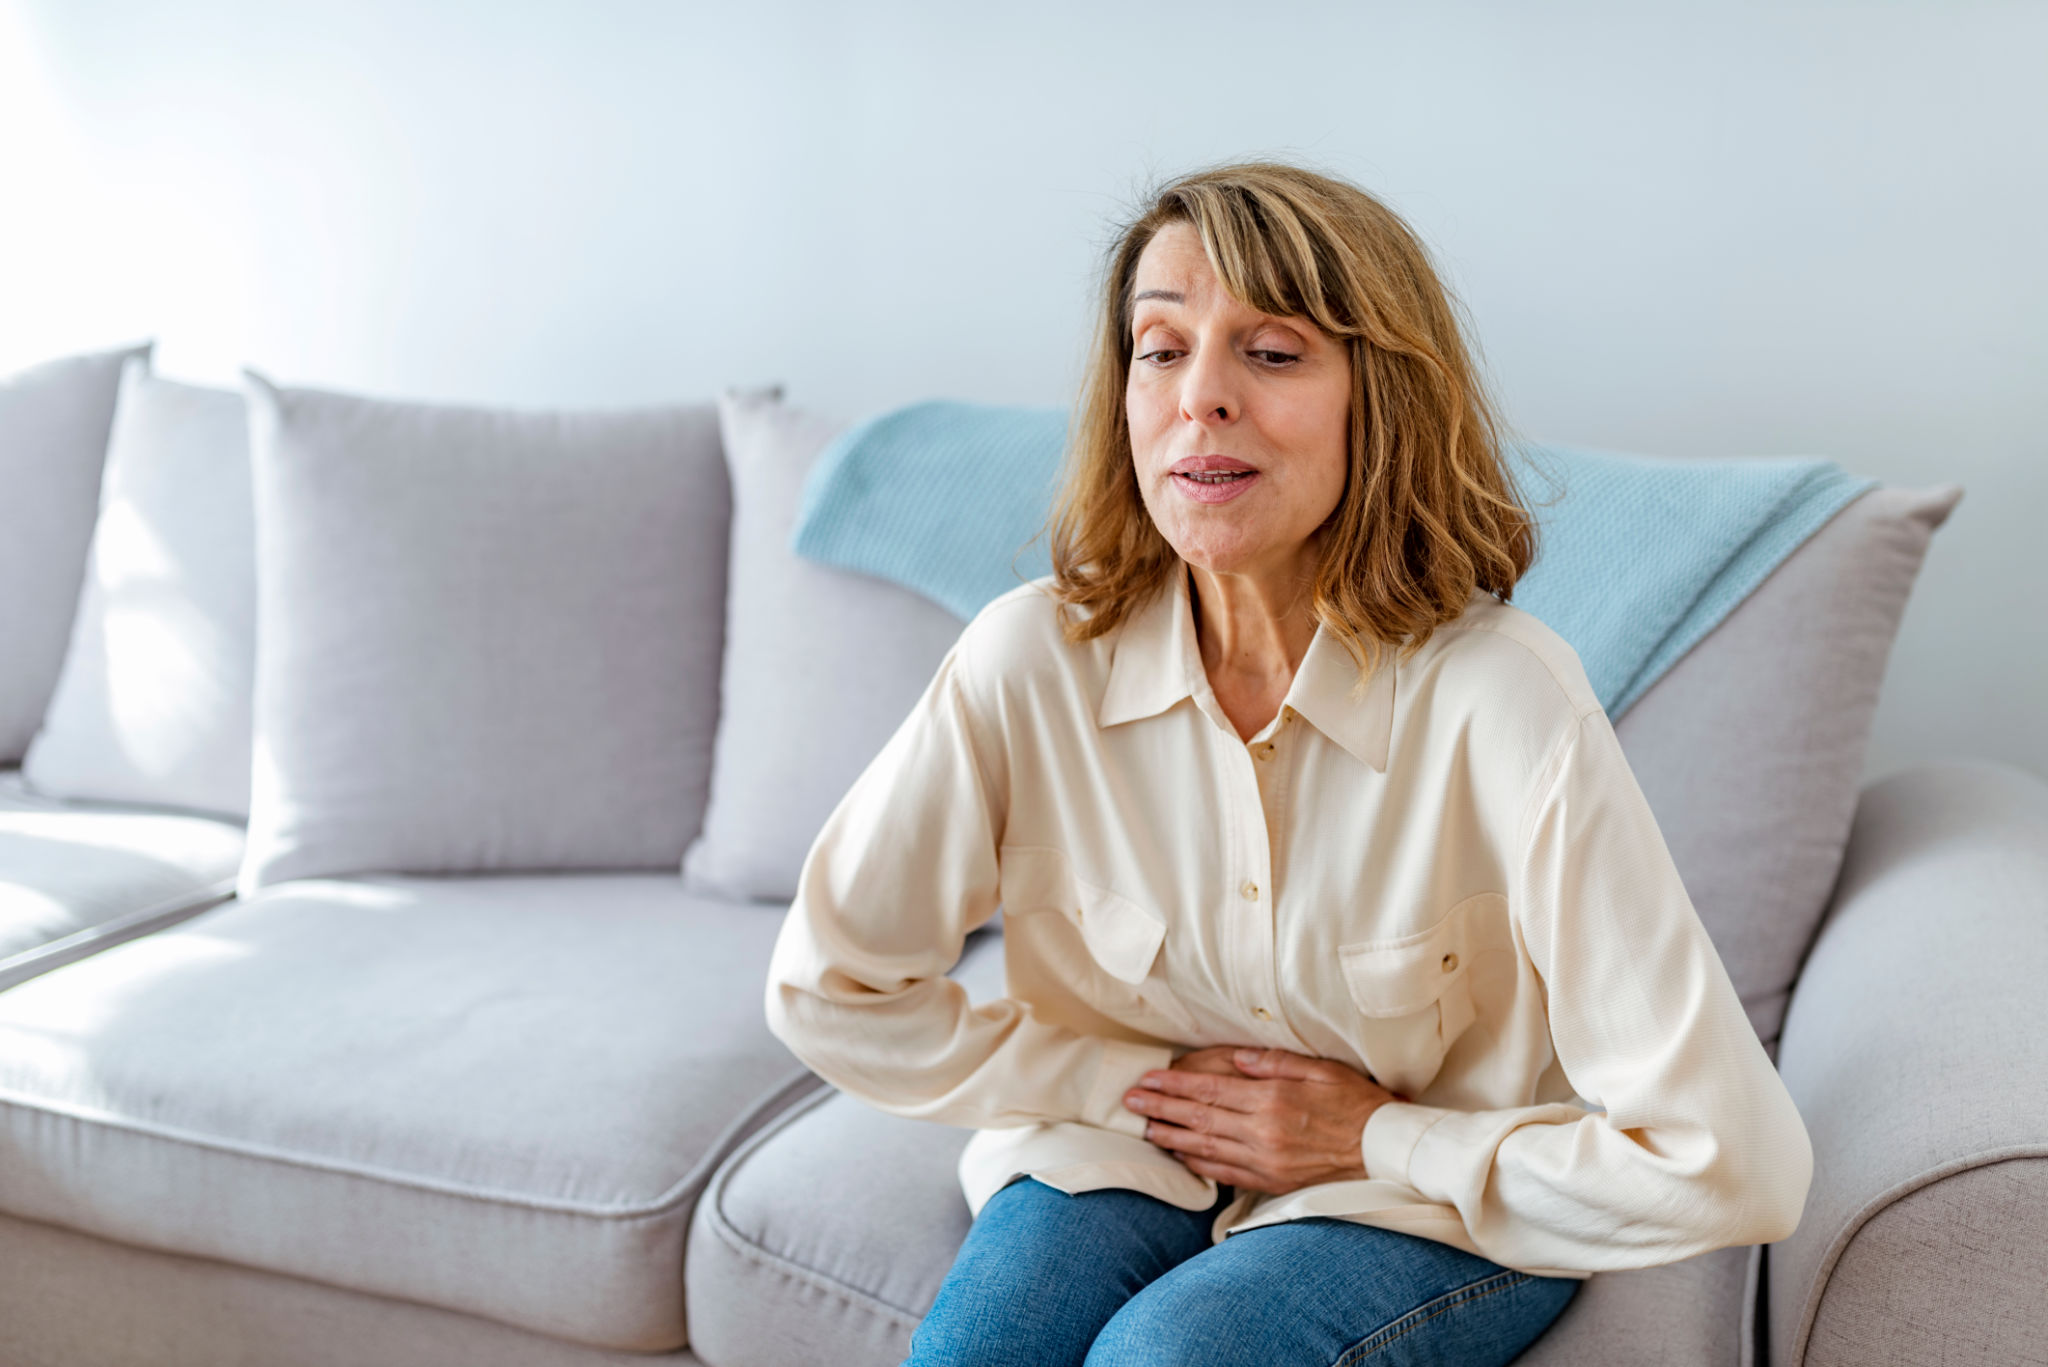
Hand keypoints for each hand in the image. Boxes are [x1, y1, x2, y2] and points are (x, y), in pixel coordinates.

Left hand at [1122, 1046, 1400, 1194]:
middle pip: (1200, 1117)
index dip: (1174, 1084)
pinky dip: (1198, 1164)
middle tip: (1130, 1101)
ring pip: (1206, 1147)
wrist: (1384, 1151)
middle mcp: (1263, 1131)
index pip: (1210, 1089)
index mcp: (1272, 1098)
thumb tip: (1237, 1056)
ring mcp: (1266, 1159)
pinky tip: (1179, 1155)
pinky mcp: (1272, 1181)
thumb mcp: (1321, 1069)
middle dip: (1161, 1107)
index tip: (1148, 1079)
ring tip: (1144, 1126)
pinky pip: (1226, 1173)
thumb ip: (1275, 1062)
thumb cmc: (1356, 1104)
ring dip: (1171, 1136)